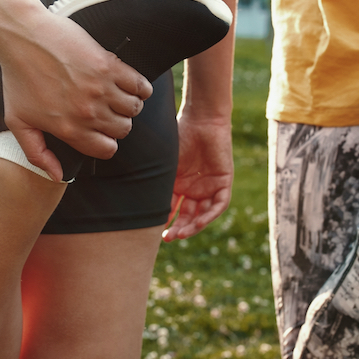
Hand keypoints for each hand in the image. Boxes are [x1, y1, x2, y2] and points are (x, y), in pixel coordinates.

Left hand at [0, 9, 153, 179]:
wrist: (22, 35)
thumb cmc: (17, 76)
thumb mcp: (17, 120)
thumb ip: (36, 153)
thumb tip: (57, 176)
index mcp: (68, 128)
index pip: (107, 150)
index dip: (107, 143)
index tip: (101, 131)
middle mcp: (87, 112)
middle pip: (123, 129)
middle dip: (118, 123)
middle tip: (108, 110)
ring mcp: (100, 88)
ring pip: (134, 108)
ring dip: (130, 104)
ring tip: (118, 95)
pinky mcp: (109, 65)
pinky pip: (140, 85)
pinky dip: (141, 87)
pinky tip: (130, 83)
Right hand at [161, 112, 232, 241]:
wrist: (201, 119)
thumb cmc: (179, 136)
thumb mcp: (165, 165)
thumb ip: (156, 184)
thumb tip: (135, 205)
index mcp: (178, 184)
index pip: (171, 209)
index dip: (164, 222)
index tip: (153, 232)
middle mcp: (193, 189)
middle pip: (187, 216)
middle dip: (178, 229)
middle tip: (168, 238)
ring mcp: (209, 186)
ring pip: (203, 213)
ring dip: (193, 226)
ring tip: (181, 234)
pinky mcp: (224, 182)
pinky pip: (219, 204)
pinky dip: (210, 215)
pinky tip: (199, 223)